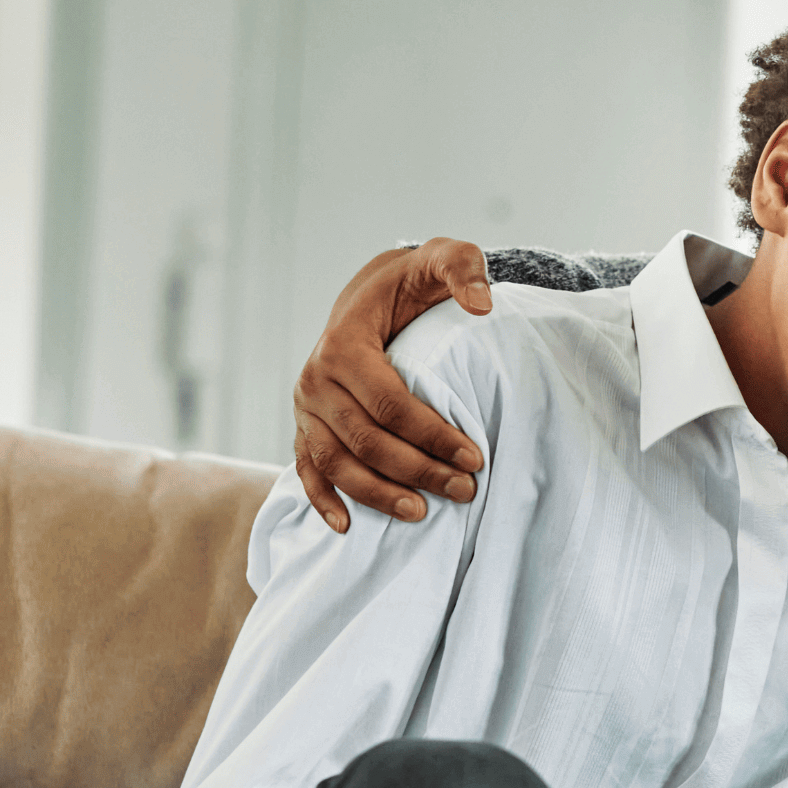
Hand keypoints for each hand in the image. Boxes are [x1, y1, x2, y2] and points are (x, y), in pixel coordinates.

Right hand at [293, 238, 492, 530]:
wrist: (373, 294)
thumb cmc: (412, 283)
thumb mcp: (442, 260)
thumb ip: (463, 269)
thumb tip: (483, 305)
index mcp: (343, 345)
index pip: (389, 403)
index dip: (432, 434)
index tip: (476, 456)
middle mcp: (315, 380)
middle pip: (365, 440)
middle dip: (416, 470)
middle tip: (465, 490)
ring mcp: (305, 407)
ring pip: (336, 463)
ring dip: (377, 494)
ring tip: (421, 513)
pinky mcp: (305, 426)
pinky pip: (307, 469)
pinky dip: (324, 499)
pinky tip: (347, 527)